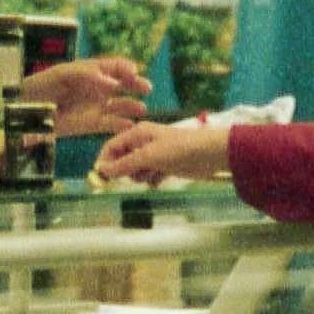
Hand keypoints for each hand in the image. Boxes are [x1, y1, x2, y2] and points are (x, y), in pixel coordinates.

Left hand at [25, 55, 150, 138]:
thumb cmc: (42, 86)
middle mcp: (97, 88)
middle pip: (123, 84)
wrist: (28, 110)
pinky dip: (122, 125)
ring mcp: (96, 106)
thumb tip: (111, 81)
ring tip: (141, 109)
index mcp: (91, 71)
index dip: (124, 67)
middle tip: (146, 88)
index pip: (113, 66)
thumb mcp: (61, 74)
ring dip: (132, 106)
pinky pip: (111, 124)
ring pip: (121, 105)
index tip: (133, 71)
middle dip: (136, 84)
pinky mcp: (92, 124)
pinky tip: (129, 125)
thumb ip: (86, 74)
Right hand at [95, 120, 233, 186]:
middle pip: (122, 160)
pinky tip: (159, 180)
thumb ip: (125, 164)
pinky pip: (150, 176)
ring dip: (139, 177)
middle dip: (124, 171)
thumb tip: (102, 171)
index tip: (102, 179)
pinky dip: (152, 180)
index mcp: (137, 133)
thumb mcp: (149, 157)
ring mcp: (155, 155)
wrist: (211, 154)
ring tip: (151, 176)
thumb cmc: (179, 149)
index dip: (105, 162)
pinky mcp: (165, 166)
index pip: (111, 146)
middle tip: (135, 175)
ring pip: (136, 170)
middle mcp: (144, 143)